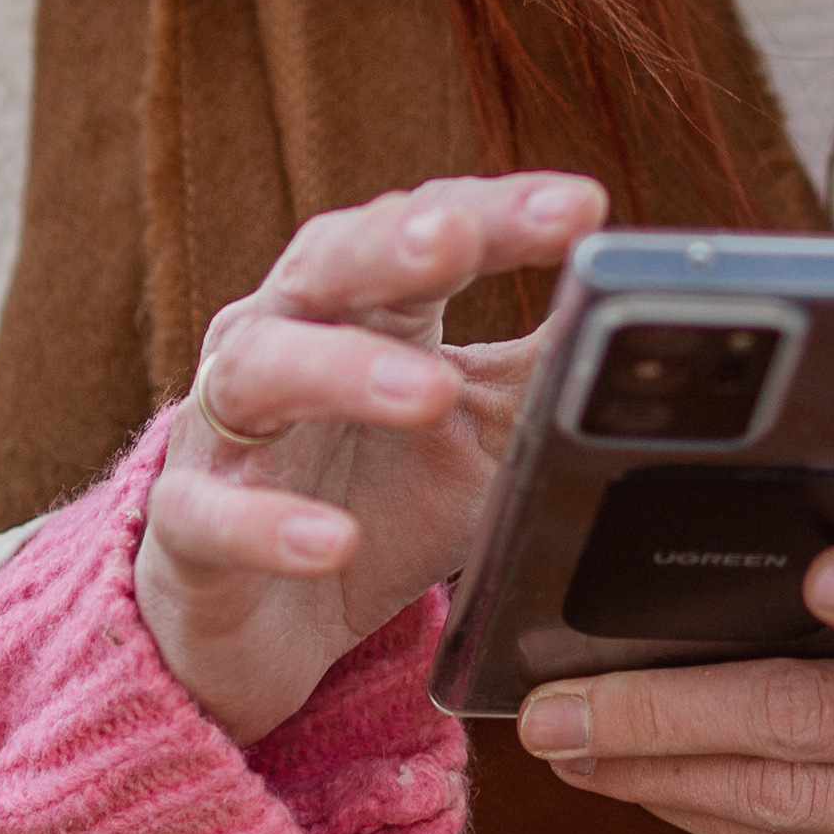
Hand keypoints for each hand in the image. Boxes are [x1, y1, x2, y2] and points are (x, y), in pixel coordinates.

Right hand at [133, 169, 606, 745]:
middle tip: (461, 237)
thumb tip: (647, 323)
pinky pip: (215, 516)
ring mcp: (224, 429)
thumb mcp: (484, 437)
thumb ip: (549, 374)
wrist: (270, 628)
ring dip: (345, 373)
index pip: (429, 231)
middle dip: (394, 244)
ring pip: (263, 369)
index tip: (584, 205)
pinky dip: (274, 526)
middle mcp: (282, 336)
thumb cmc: (379, 500)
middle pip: (329, 262)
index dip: (501, 213)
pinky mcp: (186, 527)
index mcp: (364, 305)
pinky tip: (334, 540)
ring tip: (429, 390)